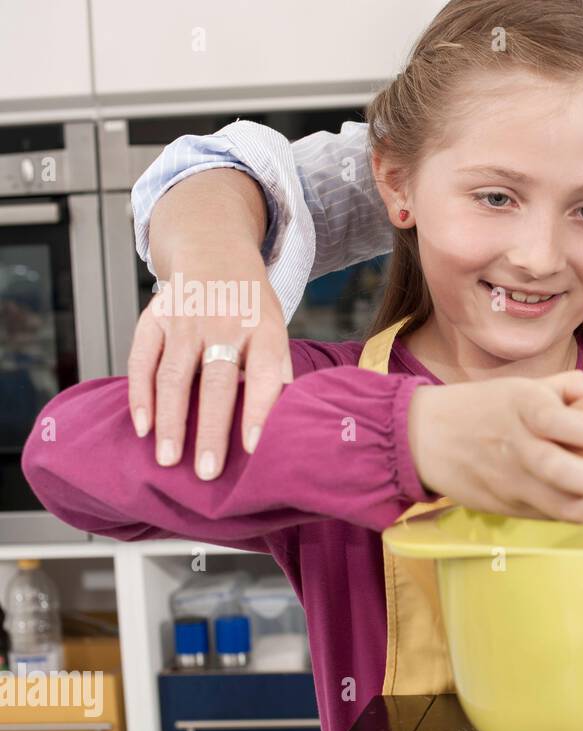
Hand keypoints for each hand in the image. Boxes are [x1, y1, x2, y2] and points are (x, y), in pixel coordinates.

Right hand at [128, 249, 291, 479]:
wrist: (213, 249)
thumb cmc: (251, 305)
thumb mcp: (276, 329)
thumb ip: (278, 372)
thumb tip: (284, 424)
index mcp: (264, 328)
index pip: (264, 374)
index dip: (259, 411)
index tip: (253, 448)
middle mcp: (224, 323)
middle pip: (216, 382)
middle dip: (210, 430)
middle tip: (206, 471)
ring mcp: (186, 319)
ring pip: (174, 376)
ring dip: (170, 422)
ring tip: (169, 460)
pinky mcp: (155, 317)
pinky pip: (142, 361)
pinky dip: (140, 396)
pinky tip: (142, 428)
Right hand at [410, 371, 582, 522]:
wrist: (426, 437)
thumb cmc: (486, 407)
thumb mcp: (525, 385)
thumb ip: (572, 387)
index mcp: (523, 405)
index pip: (561, 421)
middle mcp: (516, 445)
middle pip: (559, 470)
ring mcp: (509, 481)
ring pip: (558, 505)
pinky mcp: (504, 507)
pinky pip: (546, 516)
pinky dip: (569, 513)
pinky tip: (577, 501)